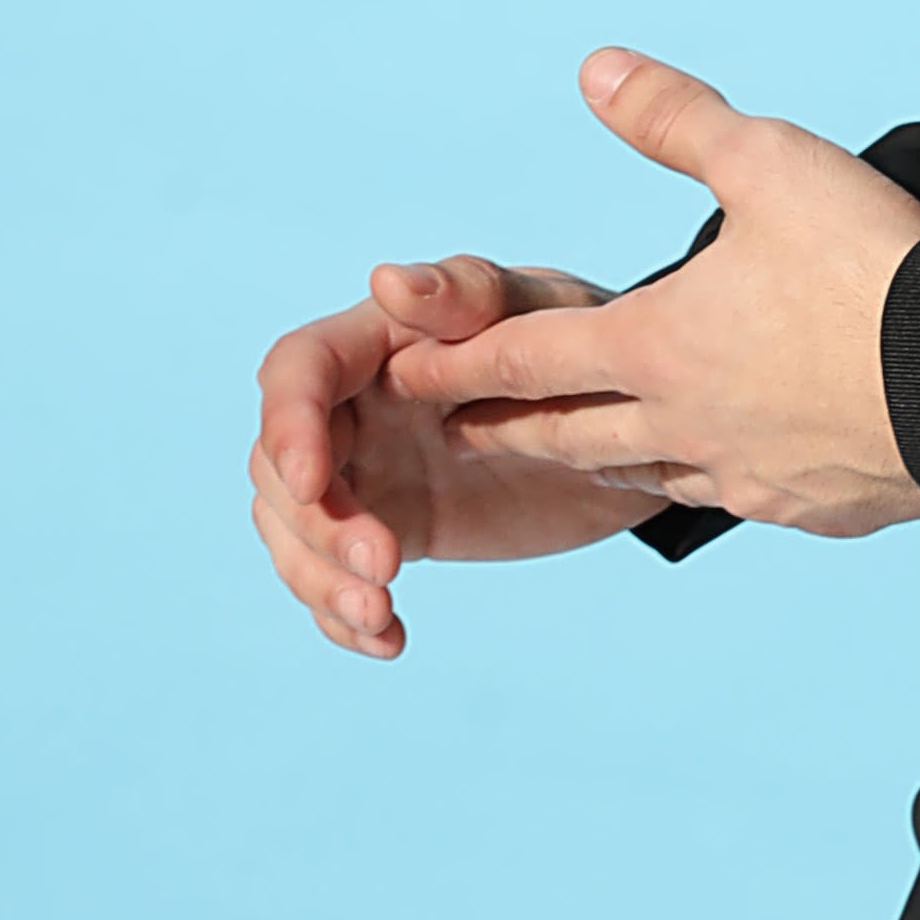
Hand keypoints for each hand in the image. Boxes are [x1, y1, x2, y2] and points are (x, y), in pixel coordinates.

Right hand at [249, 257, 665, 662]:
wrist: (639, 421)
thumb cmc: (586, 337)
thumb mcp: (542, 309)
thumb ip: (467, 295)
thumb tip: (386, 279)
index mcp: (378, 341)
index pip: (296, 373)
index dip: (287, 426)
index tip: (312, 485)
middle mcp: (355, 405)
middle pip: (280, 465)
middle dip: (315, 525)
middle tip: (386, 565)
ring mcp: (367, 471)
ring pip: (294, 530)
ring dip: (321, 580)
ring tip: (381, 614)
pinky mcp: (393, 527)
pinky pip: (338, 577)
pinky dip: (345, 616)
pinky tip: (388, 639)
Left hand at [396, 50, 919, 538]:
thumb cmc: (870, 267)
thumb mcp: (769, 163)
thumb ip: (677, 120)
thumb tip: (596, 71)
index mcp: (657, 342)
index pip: (528, 356)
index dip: (459, 360)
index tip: (402, 371)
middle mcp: (680, 421)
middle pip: (565, 432)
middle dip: (503, 425)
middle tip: (456, 428)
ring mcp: (742, 472)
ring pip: (640, 474)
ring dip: (592, 460)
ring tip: (571, 452)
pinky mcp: (805, 506)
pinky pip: (731, 496)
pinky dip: (701, 480)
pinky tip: (716, 471)